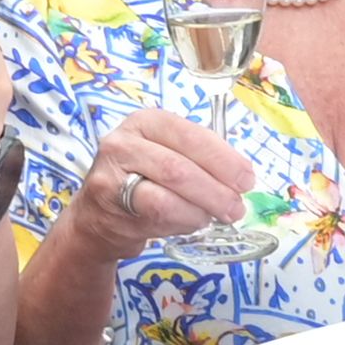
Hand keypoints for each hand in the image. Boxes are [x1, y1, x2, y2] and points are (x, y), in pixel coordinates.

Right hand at [55, 102, 264, 257]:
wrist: (98, 217)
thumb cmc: (143, 182)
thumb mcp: (169, 157)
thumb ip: (202, 160)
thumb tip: (242, 176)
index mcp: (148, 121)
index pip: (192, 135)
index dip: (224, 159)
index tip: (247, 179)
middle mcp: (125, 140)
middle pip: (181, 166)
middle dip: (217, 190)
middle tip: (237, 208)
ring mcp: (112, 171)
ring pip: (169, 191)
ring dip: (202, 208)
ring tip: (217, 217)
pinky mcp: (109, 202)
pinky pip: (157, 212)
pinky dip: (183, 220)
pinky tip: (193, 222)